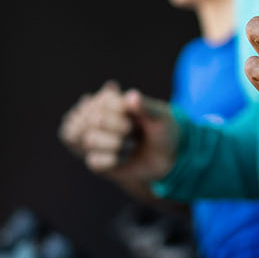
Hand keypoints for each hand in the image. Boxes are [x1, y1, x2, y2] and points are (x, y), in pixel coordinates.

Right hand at [58, 80, 176, 187]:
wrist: (168, 158)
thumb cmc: (163, 130)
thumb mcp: (161, 116)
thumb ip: (147, 106)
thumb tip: (131, 96)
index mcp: (109, 100)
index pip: (103, 102)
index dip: (122, 113)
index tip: (137, 119)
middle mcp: (96, 117)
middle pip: (94, 120)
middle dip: (120, 129)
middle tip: (134, 132)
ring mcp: (94, 139)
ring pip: (90, 140)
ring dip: (117, 145)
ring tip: (131, 145)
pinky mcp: (95, 160)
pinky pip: (93, 161)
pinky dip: (112, 161)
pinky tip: (124, 158)